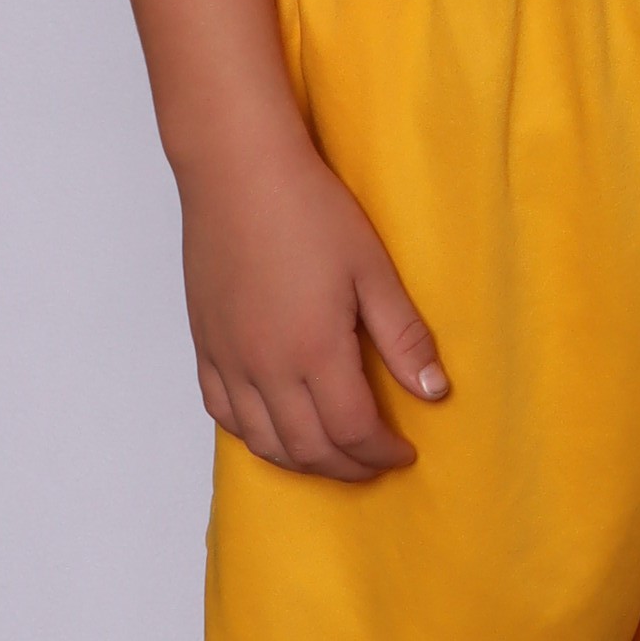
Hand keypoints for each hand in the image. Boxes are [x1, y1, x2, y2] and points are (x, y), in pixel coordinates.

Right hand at [178, 113, 448, 478]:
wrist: (238, 173)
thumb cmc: (310, 212)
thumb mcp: (373, 271)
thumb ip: (403, 337)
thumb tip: (435, 391)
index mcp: (313, 352)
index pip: (351, 431)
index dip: (381, 453)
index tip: (405, 453)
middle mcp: (265, 368)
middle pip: (307, 448)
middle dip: (348, 467)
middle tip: (377, 462)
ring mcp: (228, 360)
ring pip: (263, 442)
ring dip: (303, 461)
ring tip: (335, 456)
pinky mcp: (205, 346)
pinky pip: (223, 413)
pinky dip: (255, 436)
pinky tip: (277, 430)